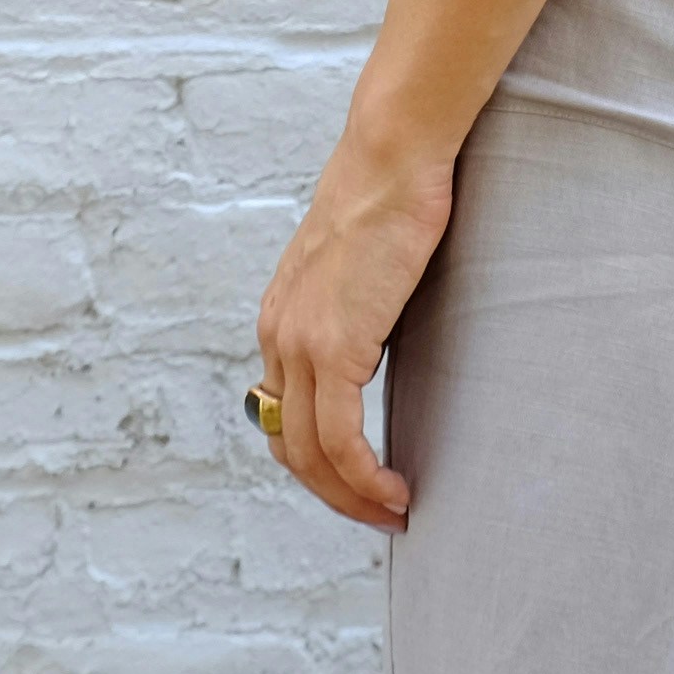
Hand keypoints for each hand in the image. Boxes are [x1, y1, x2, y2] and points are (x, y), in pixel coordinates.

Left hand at [253, 108, 452, 529]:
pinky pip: (340, 437)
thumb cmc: (392, 198)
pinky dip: (364, 476)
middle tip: (381, 515)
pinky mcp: (334, 345)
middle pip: (290, 447)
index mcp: (281, 320)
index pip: (283, 417)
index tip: (363, 484)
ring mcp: (300, 342)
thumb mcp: (362, 268)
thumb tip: (383, 337)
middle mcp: (278, 336)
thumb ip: (358, 308)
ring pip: (310, 453)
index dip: (320, 463)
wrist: (393, 158)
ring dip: (351, 496)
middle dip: (334, 494)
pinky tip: (395, 488)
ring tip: (394, 513)